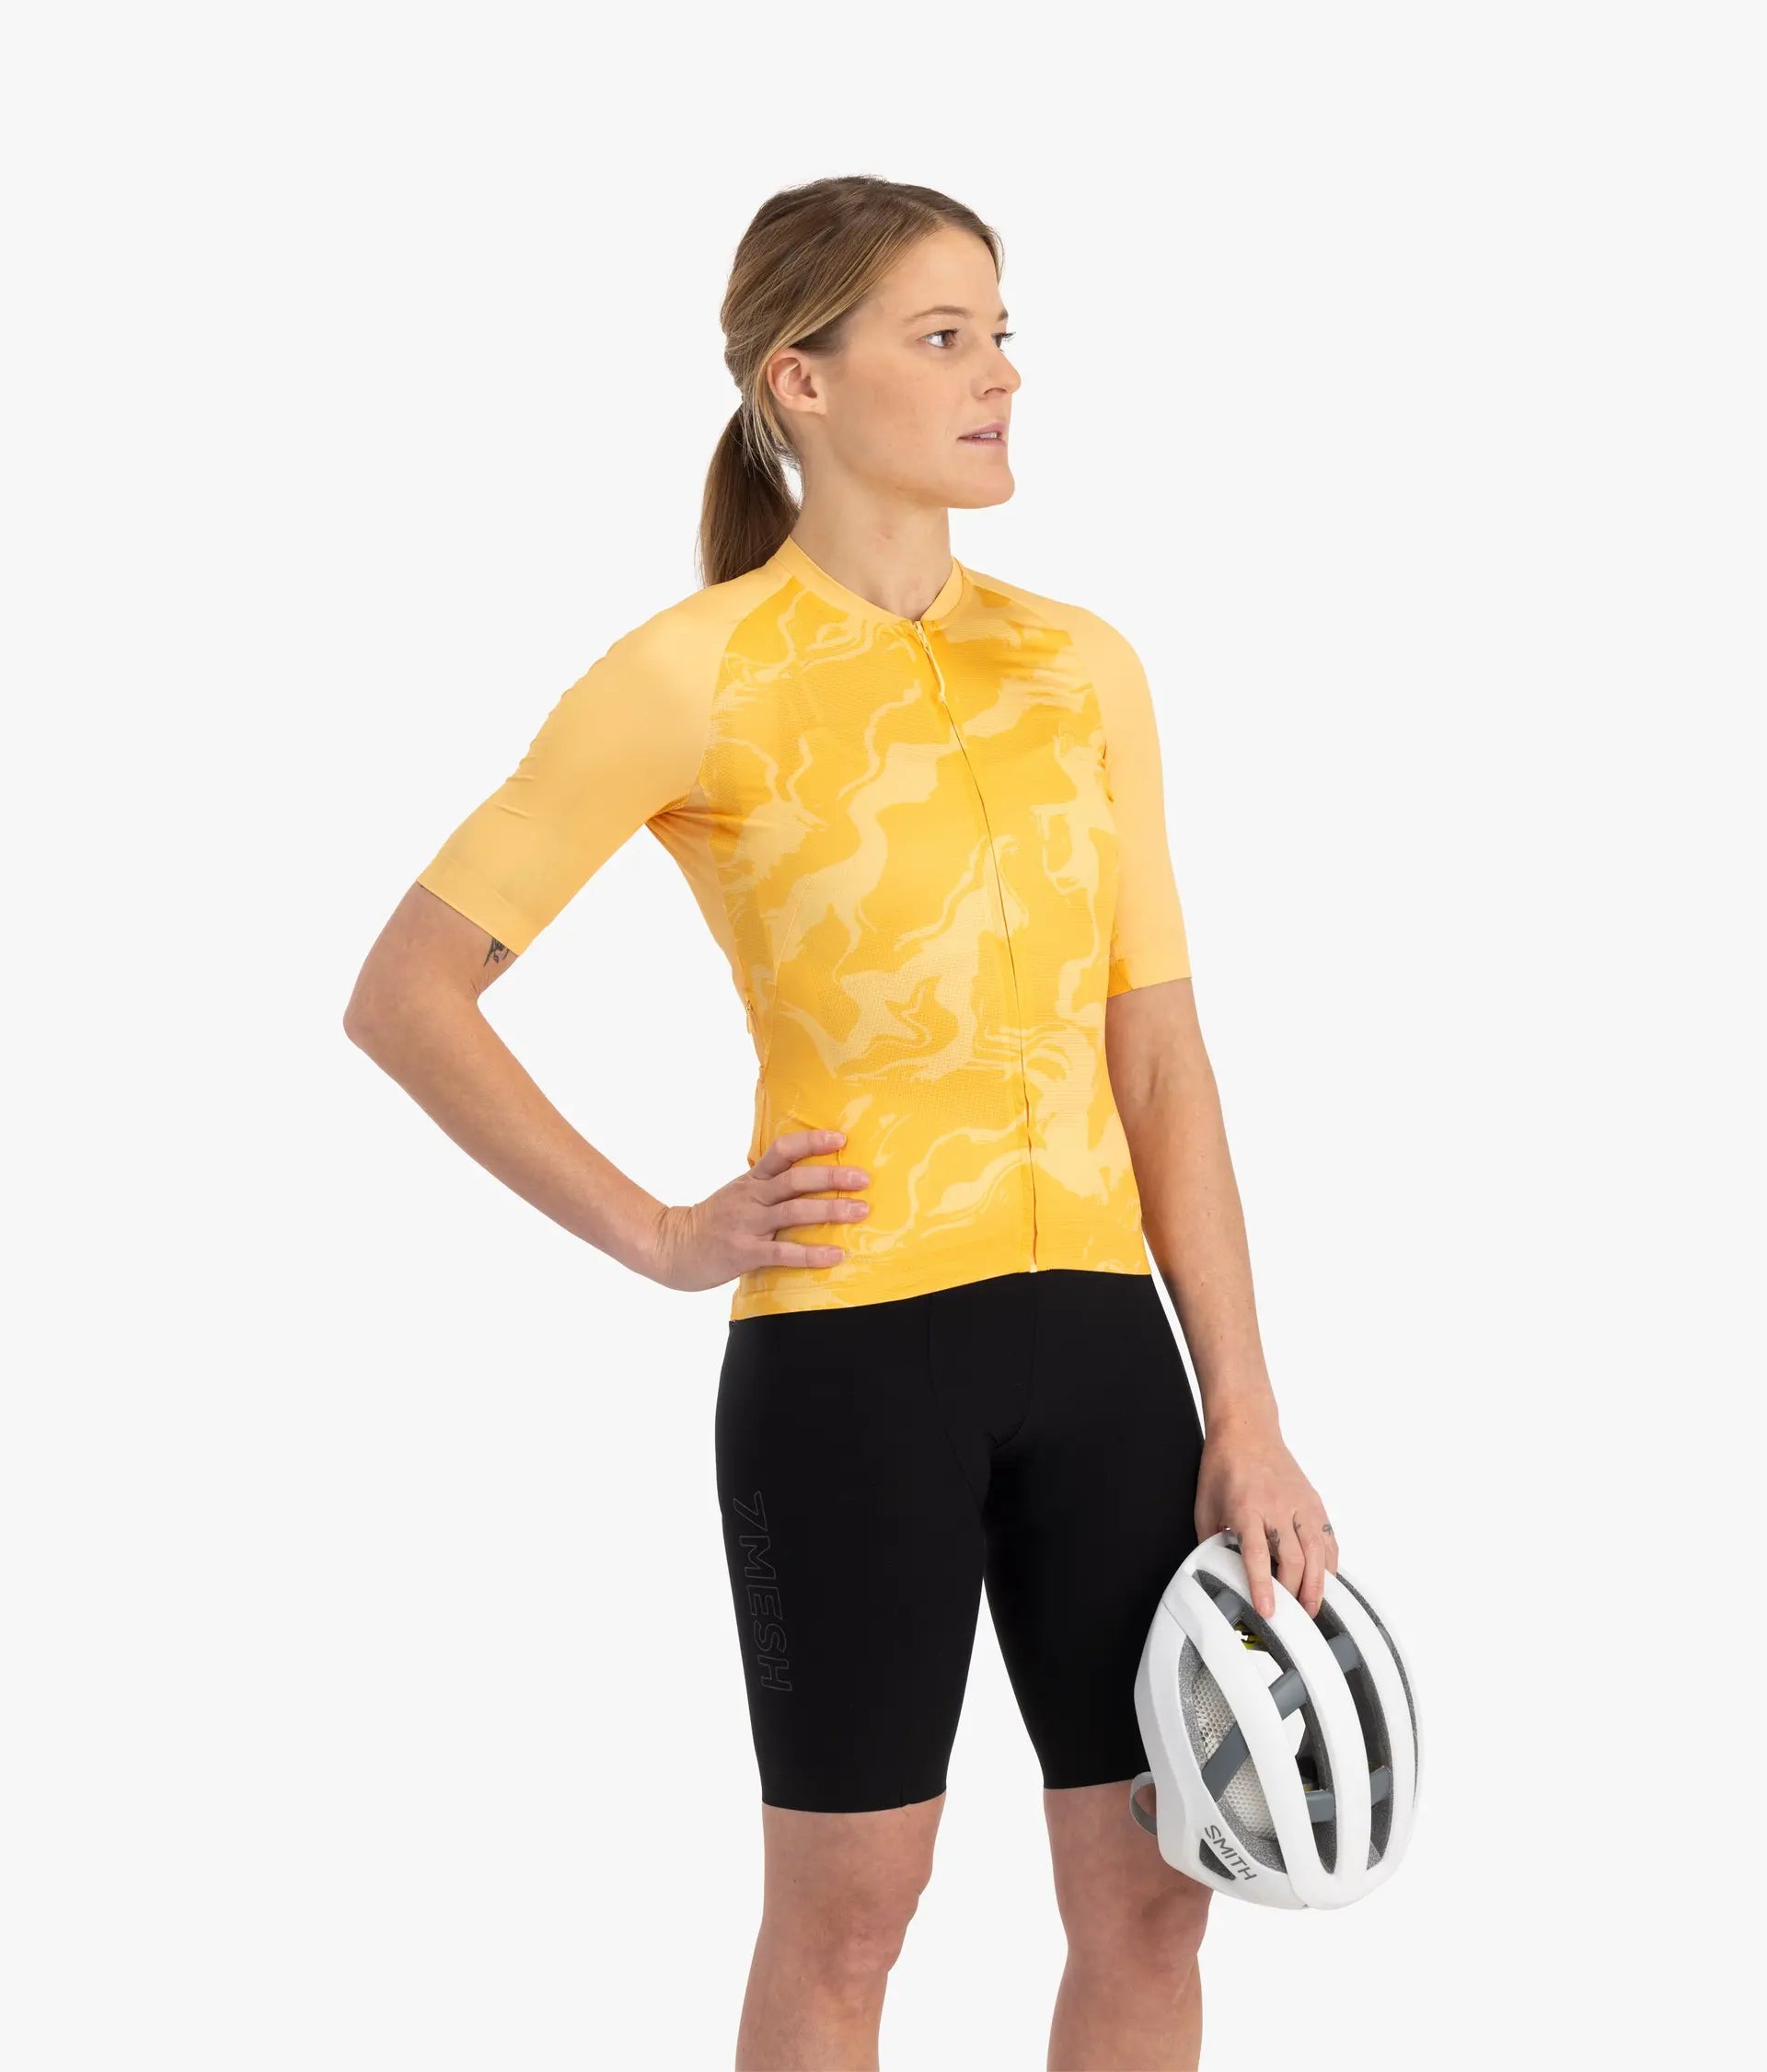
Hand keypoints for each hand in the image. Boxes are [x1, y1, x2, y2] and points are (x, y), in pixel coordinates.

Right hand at [643, 1129, 870, 1292]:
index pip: (781, 1151)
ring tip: (860, 1211)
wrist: (671, 1246)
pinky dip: (811, 1253)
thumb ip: (769, 1185)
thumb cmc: (715, 1221)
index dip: (811, 1141)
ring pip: (793, 1211)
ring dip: (830, 1209)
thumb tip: (812, 1176)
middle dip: (831, 1176)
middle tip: (863, 1178)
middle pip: (795, 1179)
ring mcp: (748, 1225)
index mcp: (751, 1180)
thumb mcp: (739, 1193)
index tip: (840, 1138)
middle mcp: (751, 1198)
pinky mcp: (745, 1253)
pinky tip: (835, 1255)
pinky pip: (783, 1252)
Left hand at [1194, 1411, 1337, 1618]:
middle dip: (1295, 1593)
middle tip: (1293, 1619)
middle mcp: (1276, 1505)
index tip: (1269, 1610)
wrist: (1247, 1430)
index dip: (1263, 1585)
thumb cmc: (1223, 1467)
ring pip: (1316, 1550)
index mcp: (1245, 1507)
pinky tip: (1327, 1579)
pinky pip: (1328, 1536)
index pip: (1257, 1553)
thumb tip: (1213, 1572)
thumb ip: (1210, 1541)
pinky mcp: (1313, 1501)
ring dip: (1318, 1584)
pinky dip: (1330, 1561)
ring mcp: (1299, 1502)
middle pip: (1292, 1557)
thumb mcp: (1205, 1505)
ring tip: (1313, 1608)